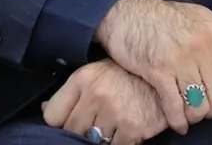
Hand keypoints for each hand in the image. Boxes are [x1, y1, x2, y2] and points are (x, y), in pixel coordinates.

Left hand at [42, 60, 165, 144]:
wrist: (165, 74)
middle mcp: (96, 94)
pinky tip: (125, 130)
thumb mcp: (96, 72)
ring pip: (92, 142)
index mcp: (83, 78)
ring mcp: (114, 112)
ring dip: (101, 138)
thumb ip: (72, 91)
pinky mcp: (132, 128)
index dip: (59, 123)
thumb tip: (45, 110)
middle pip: (71, 131)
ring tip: (111, 126)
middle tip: (94, 125)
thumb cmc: (127, 73)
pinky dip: (119, 143)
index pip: (52, 115)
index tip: (67, 123)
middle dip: (81, 131)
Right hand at [95, 0, 211, 133]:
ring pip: (200, 105)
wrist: (127, 11)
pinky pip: (175, 107)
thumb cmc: (162, 16)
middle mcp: (204, 46)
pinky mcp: (158, 70)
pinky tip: (177, 122)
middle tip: (206, 110)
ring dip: (196, 116)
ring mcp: (181, 58)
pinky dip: (178, 121)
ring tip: (191, 114)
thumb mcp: (200, 19)